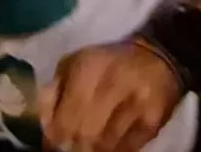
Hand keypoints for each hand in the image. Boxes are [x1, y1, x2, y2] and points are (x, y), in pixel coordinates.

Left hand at [38, 41, 184, 151]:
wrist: (158, 58)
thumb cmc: (107, 63)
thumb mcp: (74, 64)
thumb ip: (54, 92)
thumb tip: (42, 125)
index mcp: (88, 68)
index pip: (65, 116)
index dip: (55, 137)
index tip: (52, 144)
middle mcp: (113, 84)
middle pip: (84, 134)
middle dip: (73, 146)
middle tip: (69, 147)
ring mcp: (136, 104)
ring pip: (105, 145)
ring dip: (92, 151)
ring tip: (86, 147)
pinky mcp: (153, 121)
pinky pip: (127, 148)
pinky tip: (106, 147)